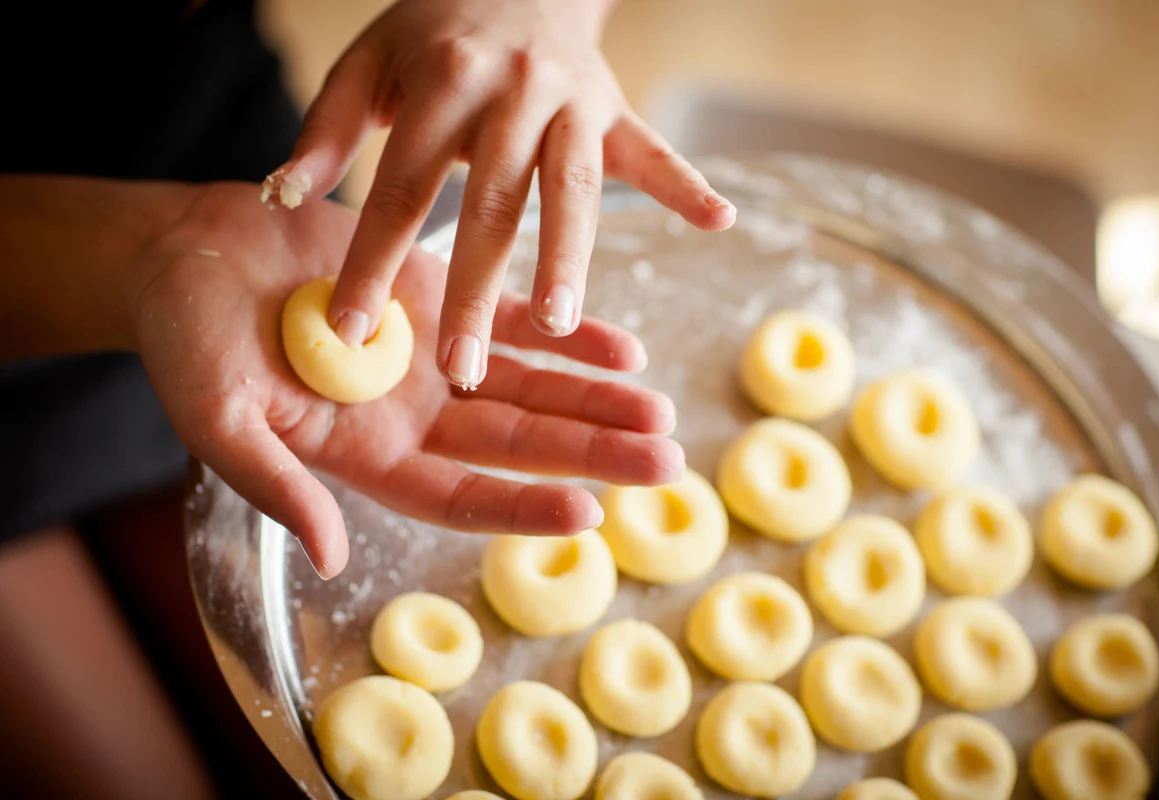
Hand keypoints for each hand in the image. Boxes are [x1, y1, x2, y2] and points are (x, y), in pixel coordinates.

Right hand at [131, 184, 681, 578]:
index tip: (588, 513)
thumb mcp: (218, 418)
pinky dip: (566, 332)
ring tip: (660, 409)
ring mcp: (433, 356)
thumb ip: (276, 484)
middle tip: (668, 464)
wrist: (189, 252)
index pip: (460, 495)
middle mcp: (414, 415)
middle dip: (592, 452)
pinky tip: (623, 347)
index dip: (522, 506)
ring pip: (532, 385)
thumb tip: (330, 557)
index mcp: (367, 456)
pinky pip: (514, 318)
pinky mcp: (439, 295)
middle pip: (519, 444)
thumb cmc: (185, 341)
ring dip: (596, 396)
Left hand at [263, 0, 735, 388]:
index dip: (374, 260)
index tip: (351, 330)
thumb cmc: (431, 35)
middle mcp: (512, 92)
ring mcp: (573, 101)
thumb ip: (326, 130)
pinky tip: (719, 221)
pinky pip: (654, 153)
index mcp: (442, 83)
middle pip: (492, 204)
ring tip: (562, 325)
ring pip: (572, 190)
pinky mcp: (617, 110)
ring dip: (572, 256)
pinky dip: (687, 186)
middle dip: (475, 290)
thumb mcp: (368, 65)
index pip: (403, 187)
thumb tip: (285, 196)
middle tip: (458, 368)